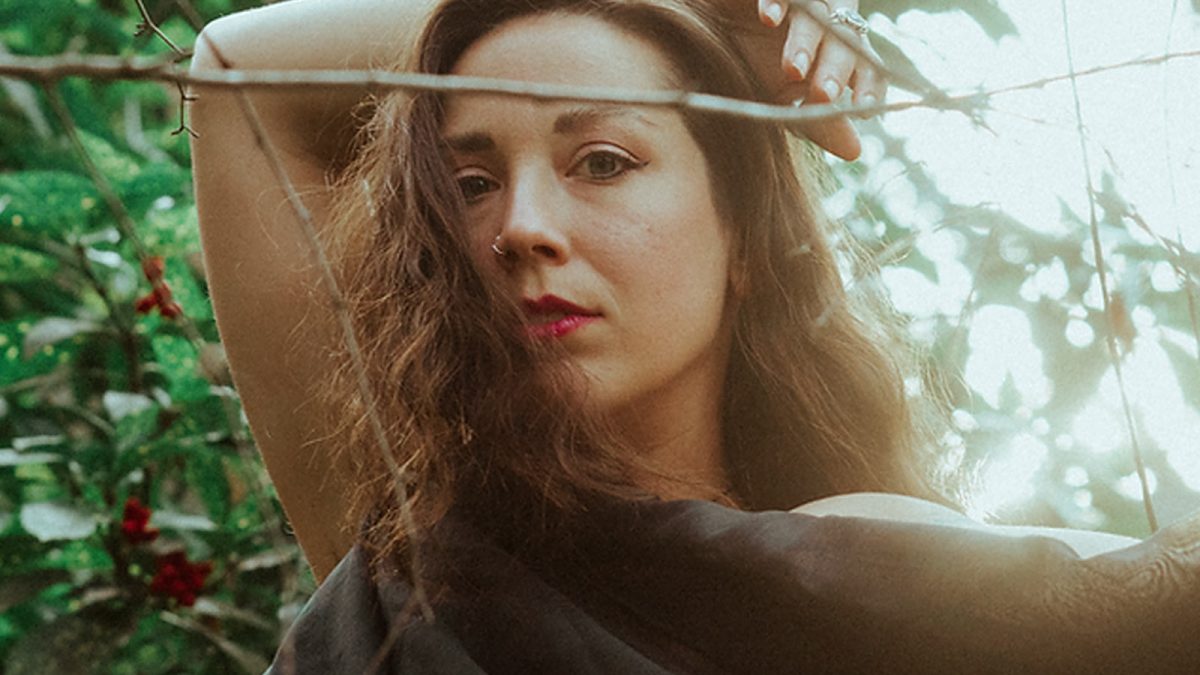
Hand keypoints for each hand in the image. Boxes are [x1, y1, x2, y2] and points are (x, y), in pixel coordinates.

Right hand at [724, 0, 885, 159]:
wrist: (711, 22)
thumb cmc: (753, 58)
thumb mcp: (782, 98)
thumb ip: (818, 122)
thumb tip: (855, 151)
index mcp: (837, 53)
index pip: (866, 67)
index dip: (868, 86)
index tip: (862, 110)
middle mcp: (827, 23)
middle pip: (844, 42)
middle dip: (835, 69)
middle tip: (823, 95)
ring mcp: (803, 0)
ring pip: (816, 15)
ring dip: (806, 42)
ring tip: (793, 70)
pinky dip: (776, 1)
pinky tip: (767, 19)